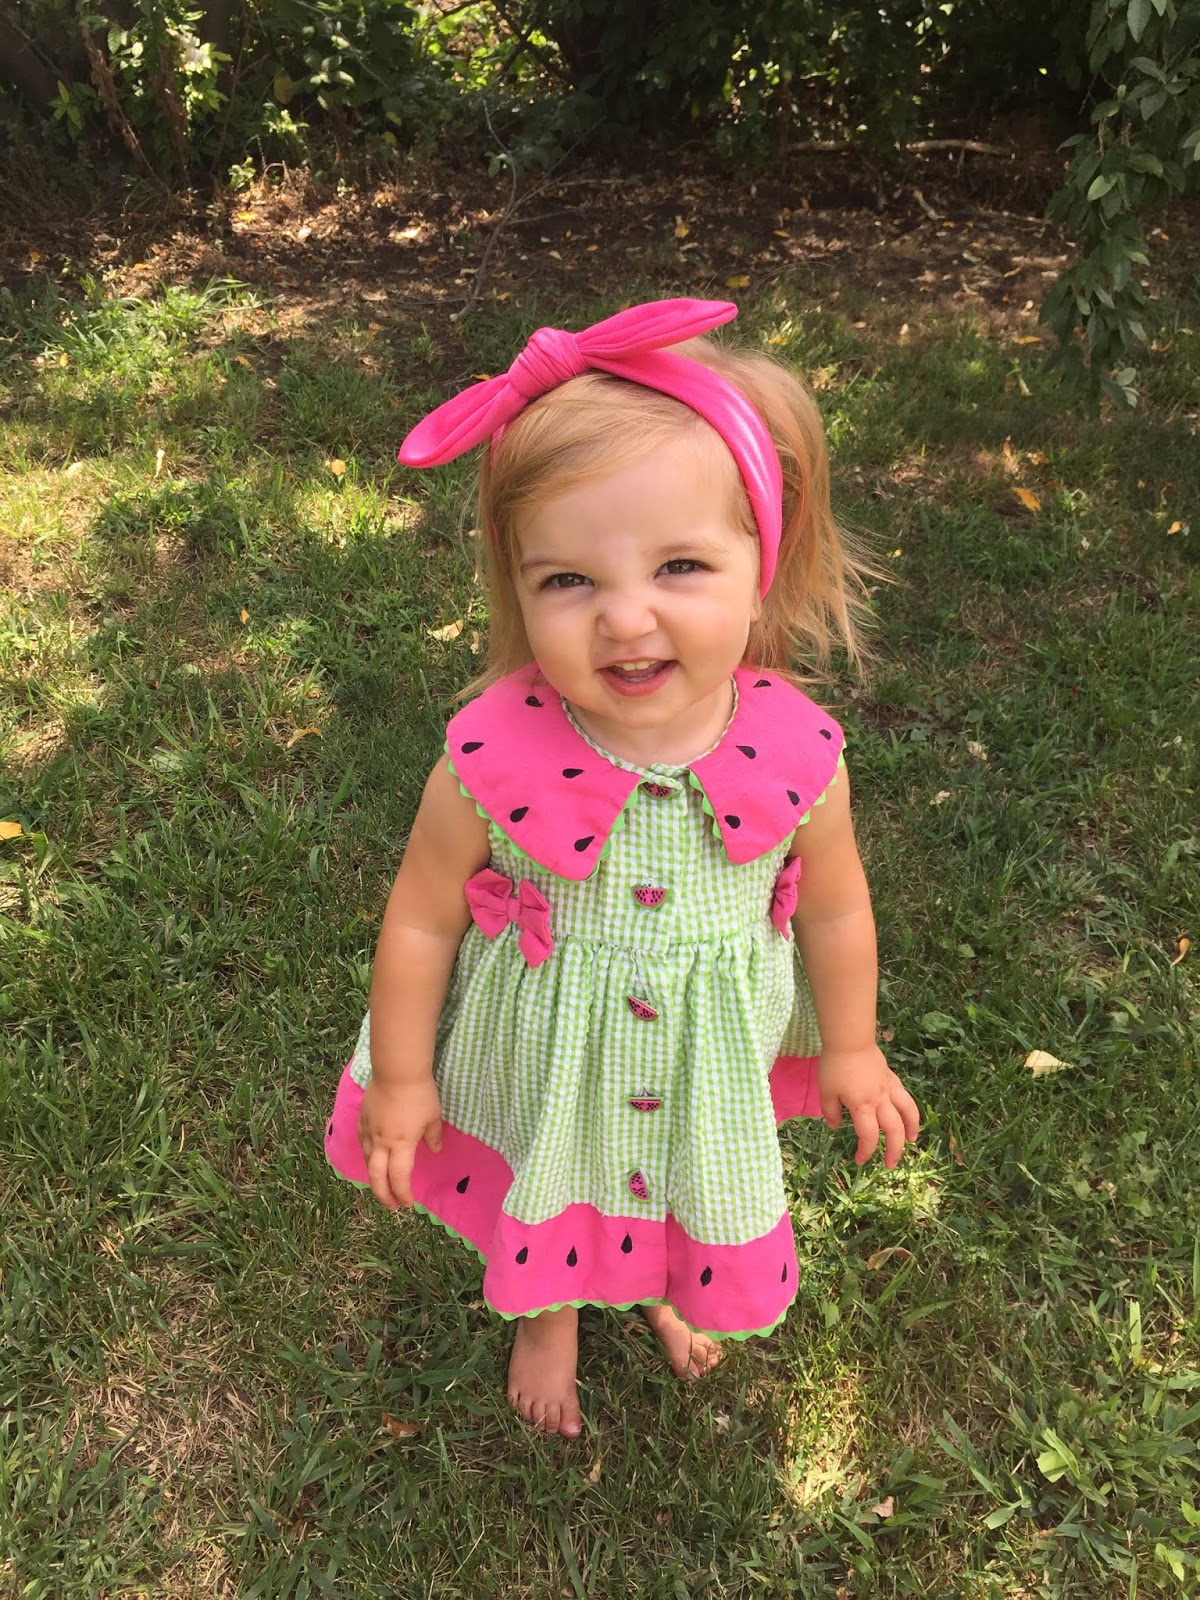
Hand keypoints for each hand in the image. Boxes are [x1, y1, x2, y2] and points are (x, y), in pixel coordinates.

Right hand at [358, 1076, 443, 1210]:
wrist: (397, 1071)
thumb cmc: (420, 1094)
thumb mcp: (433, 1116)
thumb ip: (433, 1136)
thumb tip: (435, 1149)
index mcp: (401, 1145)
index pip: (399, 1178)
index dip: (402, 1193)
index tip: (407, 1203)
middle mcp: (382, 1143)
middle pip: (376, 1177)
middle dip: (383, 1195)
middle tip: (390, 1206)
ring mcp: (369, 1131)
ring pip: (367, 1161)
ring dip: (374, 1176)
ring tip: (381, 1184)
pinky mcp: (362, 1120)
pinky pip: (362, 1143)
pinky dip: (367, 1156)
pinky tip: (370, 1156)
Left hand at [817, 1046, 919, 1168]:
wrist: (850, 1040)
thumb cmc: (834, 1066)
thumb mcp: (825, 1092)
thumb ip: (830, 1112)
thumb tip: (835, 1127)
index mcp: (862, 1107)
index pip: (868, 1136)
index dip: (866, 1152)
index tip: (859, 1160)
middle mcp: (880, 1101)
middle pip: (893, 1130)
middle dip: (893, 1150)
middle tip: (890, 1164)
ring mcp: (889, 1089)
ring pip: (908, 1112)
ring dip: (912, 1129)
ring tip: (911, 1141)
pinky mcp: (892, 1078)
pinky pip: (905, 1097)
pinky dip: (909, 1109)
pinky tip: (907, 1114)